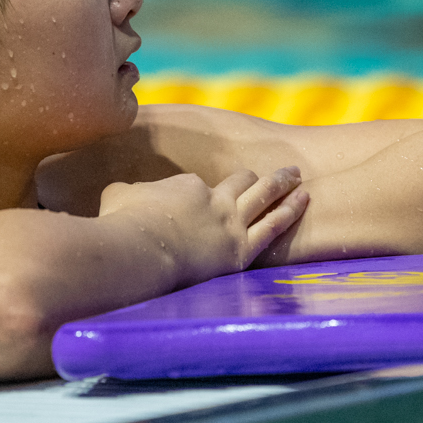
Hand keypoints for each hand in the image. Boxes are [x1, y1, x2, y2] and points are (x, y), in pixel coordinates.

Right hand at [97, 166, 308, 281]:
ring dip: (283, 185)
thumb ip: (127, 192)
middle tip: (275, 172)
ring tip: (297, 177)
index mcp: (187, 187)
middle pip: (242, 183)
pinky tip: (304, 201)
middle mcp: (215, 200)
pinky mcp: (240, 251)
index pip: (202, 188)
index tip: (199, 202)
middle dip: (256, 178)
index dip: (202, 194)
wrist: (141, 250)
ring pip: (264, 197)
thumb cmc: (124, 224)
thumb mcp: (118, 196)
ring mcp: (231, 224)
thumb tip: (120, 193)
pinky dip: (290, 211)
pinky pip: (274, 227)